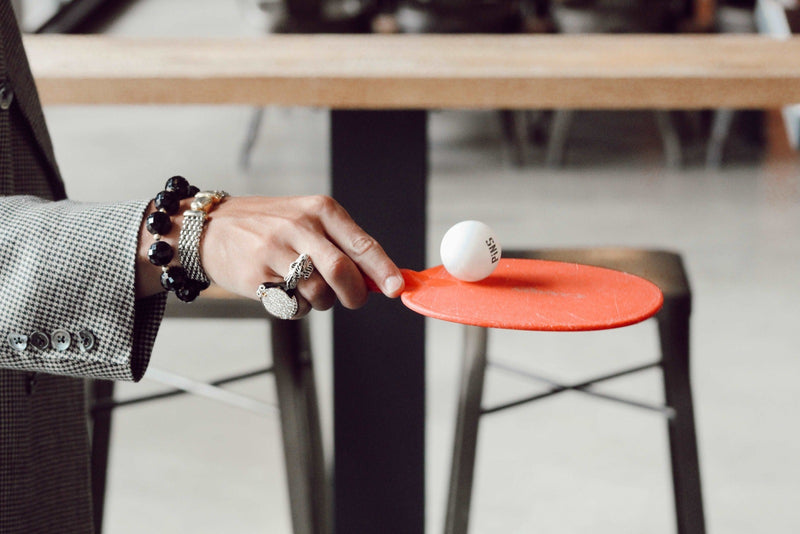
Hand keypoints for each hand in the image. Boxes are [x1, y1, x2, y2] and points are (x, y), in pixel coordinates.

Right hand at [138, 195, 404, 317]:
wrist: (211, 228)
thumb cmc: (267, 225)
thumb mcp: (306, 219)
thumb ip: (341, 244)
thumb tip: (379, 277)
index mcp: (320, 209)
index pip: (361, 243)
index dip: (383, 270)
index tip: (396, 288)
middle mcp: (300, 225)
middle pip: (341, 271)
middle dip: (354, 294)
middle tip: (354, 300)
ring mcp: (276, 249)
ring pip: (318, 291)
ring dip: (322, 301)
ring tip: (308, 289)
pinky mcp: (257, 273)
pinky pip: (292, 302)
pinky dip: (297, 306)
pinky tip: (285, 290)